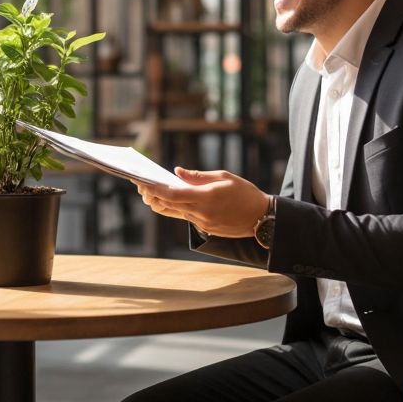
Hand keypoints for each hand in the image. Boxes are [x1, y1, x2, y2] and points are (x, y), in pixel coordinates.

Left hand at [132, 167, 267, 238]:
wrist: (262, 218)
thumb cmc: (244, 192)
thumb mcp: (224, 177)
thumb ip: (198, 176)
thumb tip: (177, 172)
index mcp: (206, 197)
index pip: (173, 194)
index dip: (155, 189)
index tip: (143, 182)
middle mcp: (201, 213)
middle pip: (169, 205)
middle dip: (153, 195)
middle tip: (141, 184)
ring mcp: (202, 223)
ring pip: (174, 212)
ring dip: (162, 202)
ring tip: (150, 191)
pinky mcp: (205, 228)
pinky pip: (185, 217)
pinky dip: (175, 207)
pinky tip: (170, 199)